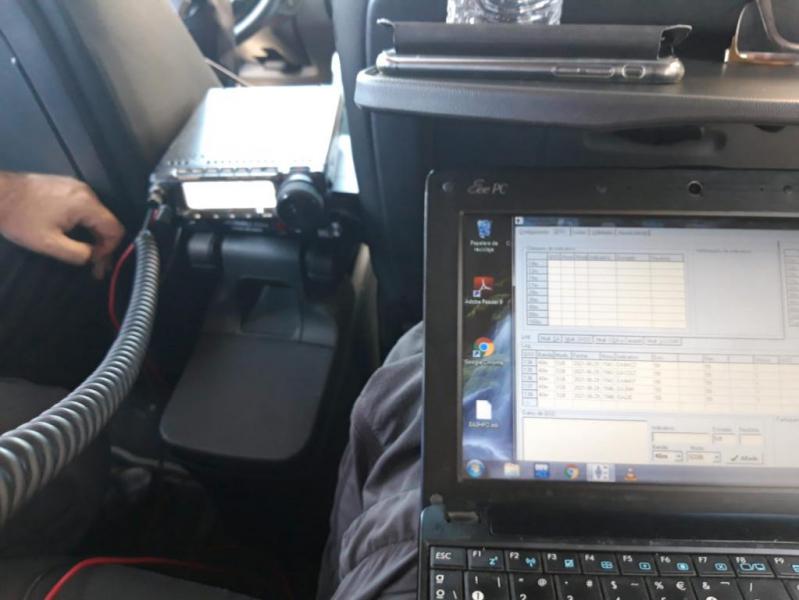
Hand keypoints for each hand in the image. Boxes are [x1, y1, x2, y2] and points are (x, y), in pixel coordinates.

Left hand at [0, 172, 124, 277]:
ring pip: (96, 216)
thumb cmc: (20, 218)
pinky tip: (75, 235)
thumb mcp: (48, 244)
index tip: (96, 263)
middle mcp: (86, 192)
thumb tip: (93, 257)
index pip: (115, 229)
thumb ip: (77, 253)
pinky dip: (85, 224)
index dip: (110, 250)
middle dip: (103, 246)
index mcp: (86, 204)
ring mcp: (76, 187)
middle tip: (94, 267)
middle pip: (107, 222)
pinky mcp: (66, 186)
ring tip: (85, 253)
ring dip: (93, 236)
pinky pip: (85, 208)